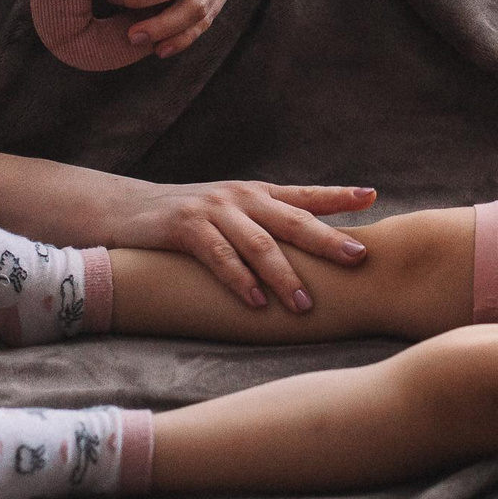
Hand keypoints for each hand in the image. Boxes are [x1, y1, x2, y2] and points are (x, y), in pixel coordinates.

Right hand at [106, 179, 377, 310]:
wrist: (126, 209)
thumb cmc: (188, 221)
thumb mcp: (232, 214)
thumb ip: (266, 225)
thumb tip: (315, 251)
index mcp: (256, 194)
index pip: (304, 195)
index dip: (338, 196)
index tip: (371, 196)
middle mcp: (240, 196)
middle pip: (292, 219)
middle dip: (327, 240)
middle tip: (358, 258)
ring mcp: (213, 209)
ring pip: (258, 244)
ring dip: (284, 276)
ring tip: (304, 305)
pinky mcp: (185, 227)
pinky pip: (218, 256)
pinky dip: (239, 281)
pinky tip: (256, 302)